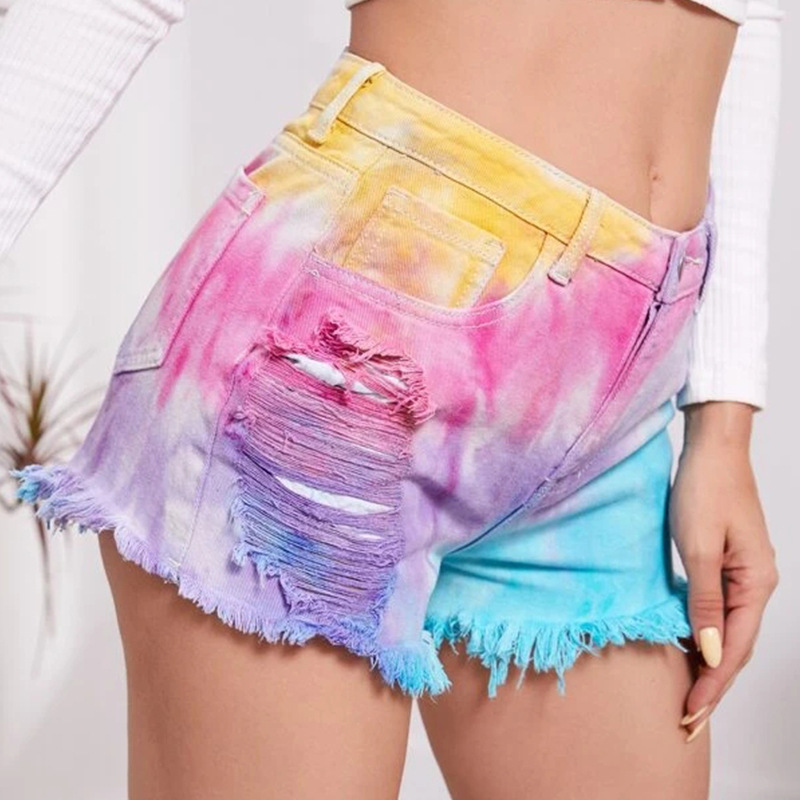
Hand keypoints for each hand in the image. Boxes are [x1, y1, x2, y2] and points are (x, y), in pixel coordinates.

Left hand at [669, 401, 778, 742]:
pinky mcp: (727, 563)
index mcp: (755, 583)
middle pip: (735, 647)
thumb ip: (702, 602)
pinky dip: (704, 634)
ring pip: (728, 631)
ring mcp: (743, 574)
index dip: (712, 685)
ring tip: (688, 695)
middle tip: (687, 721)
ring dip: (708, 664)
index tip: (690, 715)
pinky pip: (718, 610)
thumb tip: (708, 653)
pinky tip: (689, 648)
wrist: (712, 448)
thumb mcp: (698, 548)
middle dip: (712, 685)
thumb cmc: (704, 489)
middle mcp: (755, 584)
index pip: (733, 649)